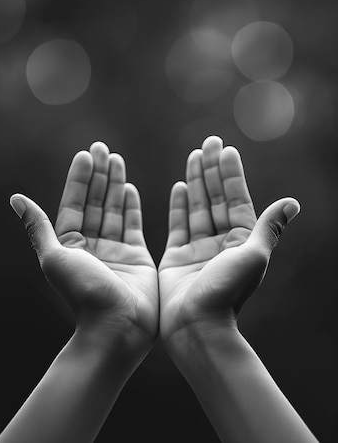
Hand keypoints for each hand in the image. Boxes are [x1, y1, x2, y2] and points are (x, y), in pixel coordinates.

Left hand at [10, 142, 157, 352]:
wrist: (117, 325)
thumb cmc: (83, 293)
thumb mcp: (54, 256)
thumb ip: (39, 226)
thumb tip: (16, 198)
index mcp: (70, 244)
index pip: (74, 203)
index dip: (80, 178)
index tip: (86, 154)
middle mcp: (92, 245)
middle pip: (95, 201)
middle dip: (99, 174)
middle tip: (103, 148)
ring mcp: (115, 249)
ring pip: (114, 208)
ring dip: (116, 183)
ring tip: (117, 159)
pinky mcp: (137, 256)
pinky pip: (133, 224)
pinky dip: (131, 205)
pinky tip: (130, 187)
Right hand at [158, 136, 299, 346]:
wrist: (197, 326)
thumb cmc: (228, 292)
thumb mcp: (253, 256)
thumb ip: (268, 226)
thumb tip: (292, 202)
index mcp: (241, 240)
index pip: (236, 199)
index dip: (230, 174)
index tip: (226, 150)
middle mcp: (221, 242)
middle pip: (216, 198)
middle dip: (212, 169)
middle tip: (208, 142)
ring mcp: (198, 248)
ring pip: (198, 206)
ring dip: (196, 181)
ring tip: (194, 155)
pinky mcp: (177, 256)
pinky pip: (178, 224)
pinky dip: (179, 205)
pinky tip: (179, 186)